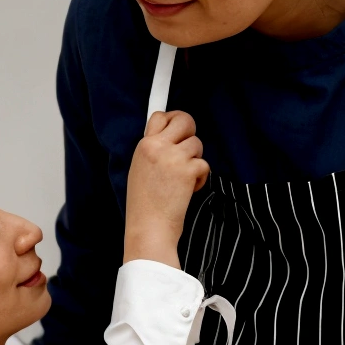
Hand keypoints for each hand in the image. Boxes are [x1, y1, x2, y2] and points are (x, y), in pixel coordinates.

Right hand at [124, 109, 208, 265]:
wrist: (148, 228)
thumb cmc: (144, 205)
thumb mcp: (140, 169)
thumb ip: (153, 151)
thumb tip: (171, 139)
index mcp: (144, 145)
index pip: (160, 116)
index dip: (172, 122)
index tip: (176, 133)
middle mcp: (158, 147)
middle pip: (184, 120)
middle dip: (191, 133)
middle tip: (188, 150)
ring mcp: (173, 158)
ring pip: (197, 144)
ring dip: (195, 161)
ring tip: (184, 179)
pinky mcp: (188, 171)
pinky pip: (204, 164)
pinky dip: (200, 178)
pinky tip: (189, 190)